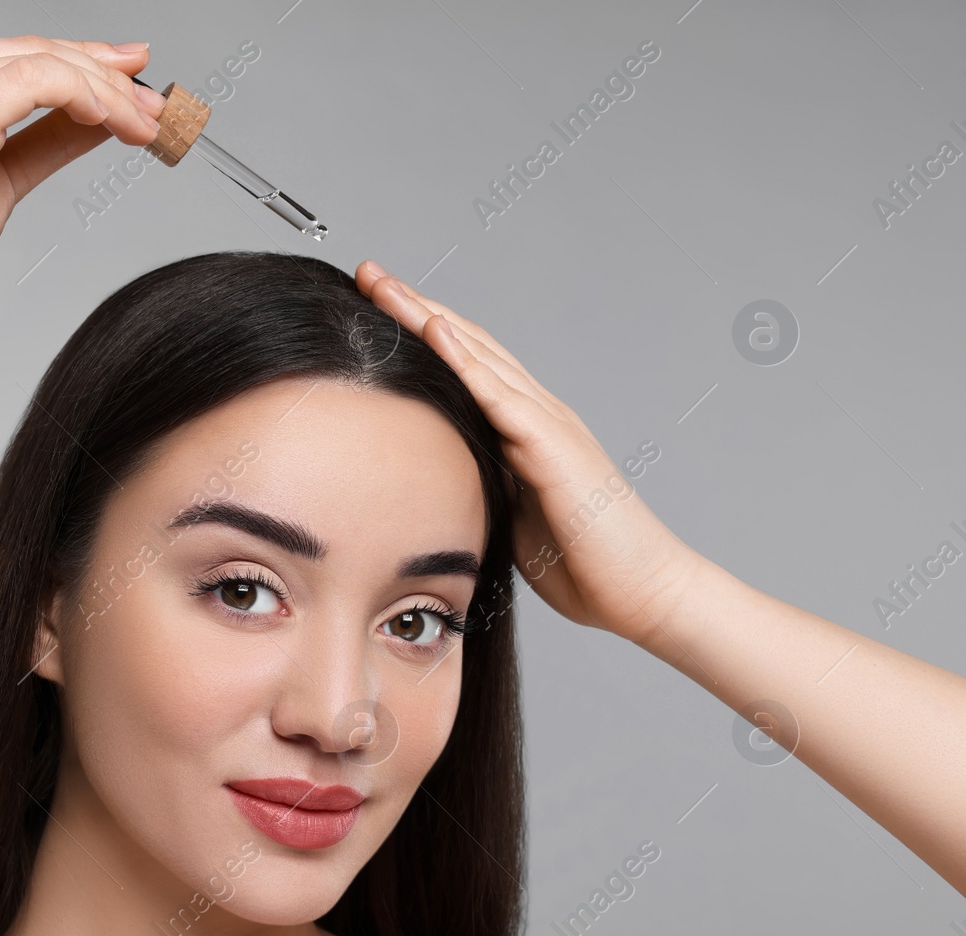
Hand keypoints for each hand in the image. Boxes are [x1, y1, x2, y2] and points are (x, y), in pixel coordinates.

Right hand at [0, 36, 164, 335]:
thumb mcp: (1, 179)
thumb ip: (47, 140)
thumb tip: (101, 117)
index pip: (15, 55)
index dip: (81, 60)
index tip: (129, 76)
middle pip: (31, 51)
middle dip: (105, 72)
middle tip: (152, 103)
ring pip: (40, 62)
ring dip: (105, 90)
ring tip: (144, 123)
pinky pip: (34, 82)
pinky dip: (82, 93)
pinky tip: (109, 118)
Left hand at [356, 261, 703, 646]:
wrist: (640, 592)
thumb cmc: (581, 563)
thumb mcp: (508, 515)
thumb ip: (478, 485)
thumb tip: (434, 482)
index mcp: (522, 429)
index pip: (463, 364)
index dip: (417, 331)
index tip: (371, 305)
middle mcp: (536, 413)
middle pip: (466, 344)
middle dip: (413, 306)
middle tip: (367, 272)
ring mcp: (549, 424)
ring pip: (479, 355)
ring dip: (428, 317)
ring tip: (385, 285)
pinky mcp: (555, 447)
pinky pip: (503, 395)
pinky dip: (466, 361)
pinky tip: (433, 332)